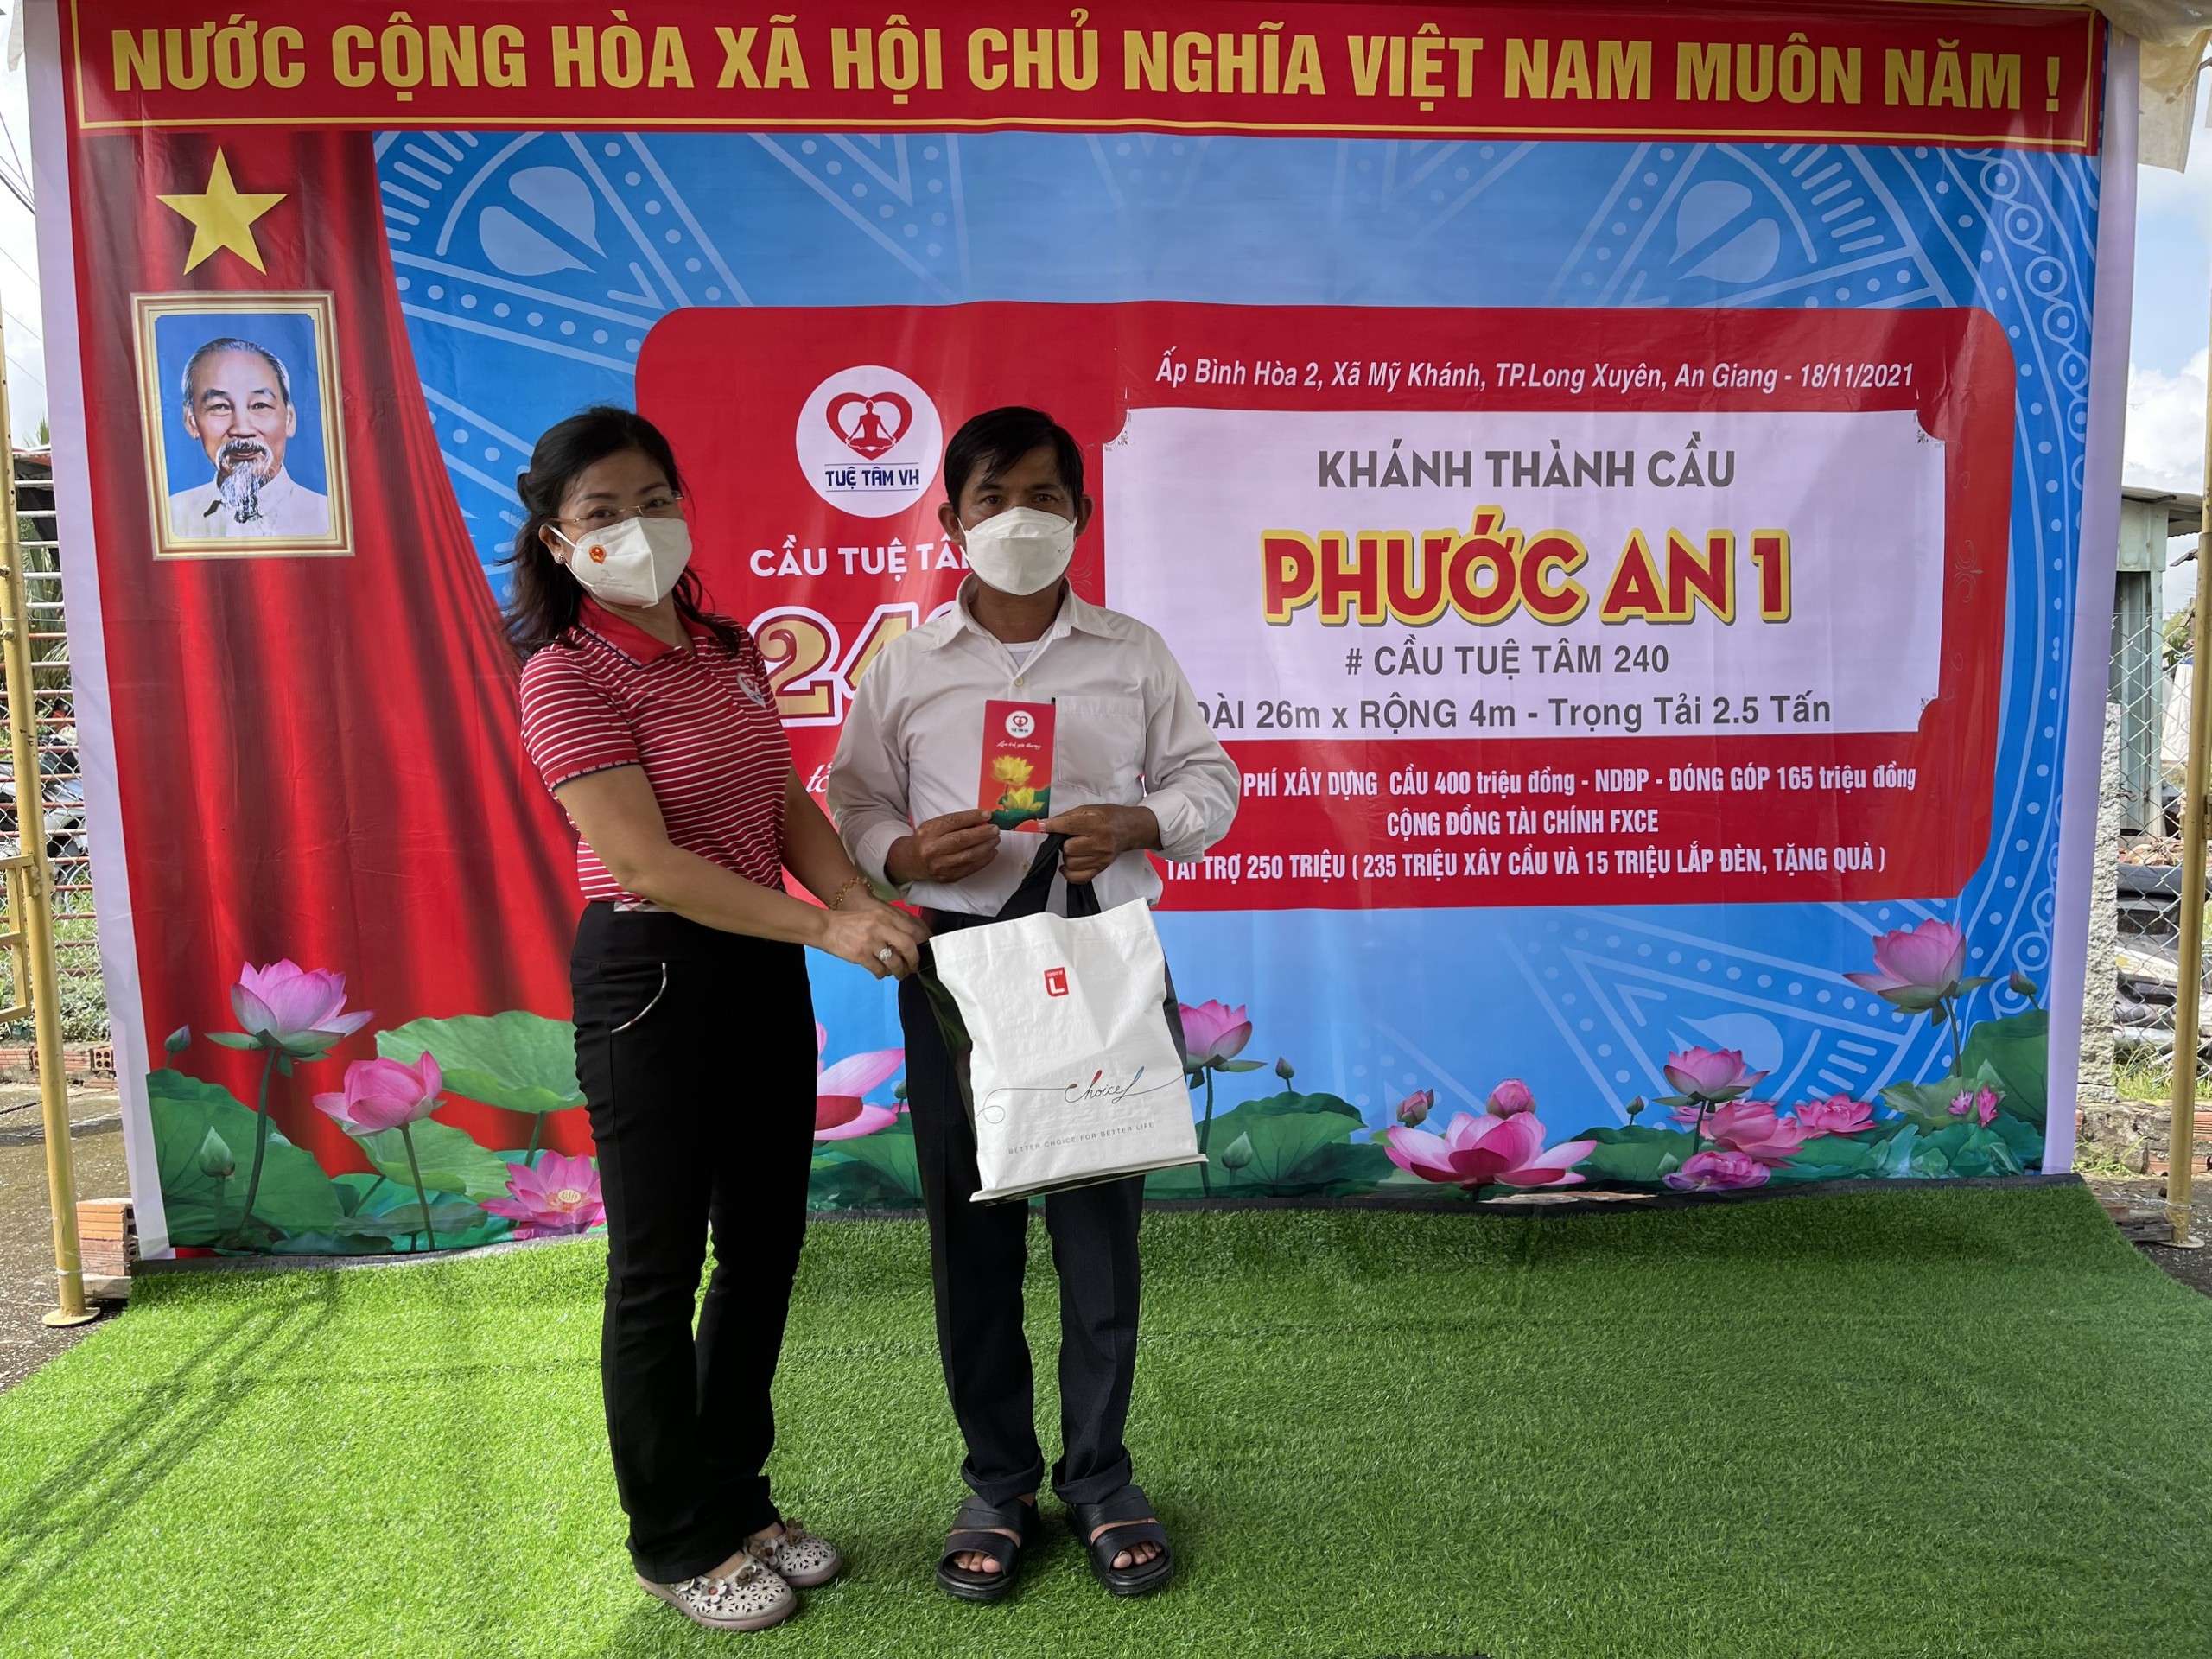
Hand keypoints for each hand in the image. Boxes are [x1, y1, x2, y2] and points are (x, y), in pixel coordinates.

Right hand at [815, 901, 928, 978]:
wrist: (827, 927)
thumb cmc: (853, 923)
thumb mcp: (876, 916)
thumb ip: (894, 924)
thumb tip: (915, 941)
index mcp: (886, 915)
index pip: (914, 929)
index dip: (923, 944)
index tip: (924, 952)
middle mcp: (880, 926)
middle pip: (909, 946)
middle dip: (914, 960)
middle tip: (913, 967)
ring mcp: (870, 941)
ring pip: (895, 962)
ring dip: (899, 971)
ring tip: (898, 973)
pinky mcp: (860, 954)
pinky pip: (879, 970)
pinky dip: (883, 974)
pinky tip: (881, 973)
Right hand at [886, 810, 1000, 884]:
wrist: (909, 862)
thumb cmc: (925, 840)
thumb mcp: (933, 825)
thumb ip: (954, 822)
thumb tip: (980, 819)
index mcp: (929, 832)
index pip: (953, 822)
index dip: (972, 818)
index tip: (987, 815)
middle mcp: (933, 849)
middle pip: (961, 840)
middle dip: (982, 834)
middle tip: (995, 829)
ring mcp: (940, 865)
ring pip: (968, 856)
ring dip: (986, 847)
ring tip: (995, 840)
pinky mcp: (947, 877)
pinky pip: (970, 868)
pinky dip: (983, 860)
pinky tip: (991, 853)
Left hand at [1035, 804, 1158, 883]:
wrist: (1128, 829)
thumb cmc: (1108, 817)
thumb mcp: (1089, 809)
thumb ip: (1067, 817)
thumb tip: (1045, 825)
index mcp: (1097, 824)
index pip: (1070, 827)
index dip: (1052, 826)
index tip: (1042, 825)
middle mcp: (1100, 843)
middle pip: (1068, 849)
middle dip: (1063, 842)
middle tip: (1068, 837)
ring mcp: (1101, 858)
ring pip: (1070, 863)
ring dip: (1067, 856)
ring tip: (1073, 848)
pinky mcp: (1100, 868)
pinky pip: (1078, 877)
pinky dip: (1069, 872)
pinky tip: (1068, 864)